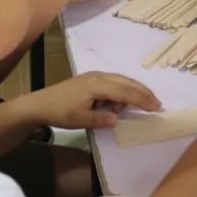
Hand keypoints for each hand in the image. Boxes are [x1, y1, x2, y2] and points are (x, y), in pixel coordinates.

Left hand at [23, 71, 160, 128]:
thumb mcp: (80, 120)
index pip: (125, 92)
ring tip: (136, 107)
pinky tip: (120, 103)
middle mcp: (99, 76)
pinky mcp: (91, 79)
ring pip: (121, 81)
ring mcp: (95, 76)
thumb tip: (118, 119)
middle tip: (157, 103)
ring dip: (131, 93)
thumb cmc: (60, 112)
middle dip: (143, 92)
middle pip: (127, 82)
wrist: (40, 104)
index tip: (156, 107)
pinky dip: (122, 91)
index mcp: (97, 85)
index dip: (142, 100)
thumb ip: (100, 119)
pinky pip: (113, 82)